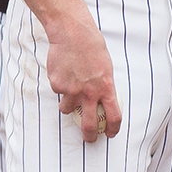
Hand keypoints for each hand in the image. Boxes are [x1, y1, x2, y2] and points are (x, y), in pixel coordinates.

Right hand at [46, 14, 120, 142]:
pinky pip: (58, 92)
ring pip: (67, 109)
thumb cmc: (91, 46)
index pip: (114, 116)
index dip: (113, 129)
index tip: (110, 133)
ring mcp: (71, 90)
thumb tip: (101, 100)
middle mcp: (89, 92)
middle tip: (88, 138)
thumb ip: (103, 85)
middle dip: (89, 136)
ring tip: (69, 89)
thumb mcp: (105, 67)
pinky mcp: (57, 85)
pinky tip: (63, 71)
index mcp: (106, 87)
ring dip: (68, 105)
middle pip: (90, 124)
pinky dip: (59, 86)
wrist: (72, 33)